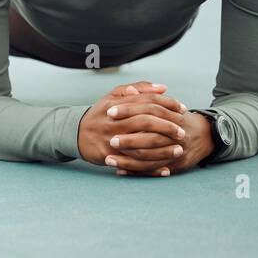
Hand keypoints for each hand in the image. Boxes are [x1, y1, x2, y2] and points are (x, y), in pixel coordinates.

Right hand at [78, 81, 196, 176]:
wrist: (75, 133)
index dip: (167, 104)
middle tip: (182, 131)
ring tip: (179, 149)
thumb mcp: (114, 96)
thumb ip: (139, 89)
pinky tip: (166, 168)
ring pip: (141, 145)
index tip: (182, 109)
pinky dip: (151, 168)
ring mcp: (110, 139)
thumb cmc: (101, 114)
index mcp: (116, 104)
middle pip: (145, 122)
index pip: (147, 101)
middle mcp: (113, 121)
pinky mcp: (109, 156)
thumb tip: (163, 88)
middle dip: (167, 126)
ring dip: (162, 149)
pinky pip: (133, 163)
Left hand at [112, 98, 214, 176]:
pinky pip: (152, 170)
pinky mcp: (175, 166)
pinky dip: (135, 171)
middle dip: (129, 140)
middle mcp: (176, 134)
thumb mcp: (167, 104)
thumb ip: (148, 96)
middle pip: (151, 138)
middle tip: (110, 140)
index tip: (109, 112)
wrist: (204, 135)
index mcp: (172, 116)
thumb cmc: (177, 118)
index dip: (128, 111)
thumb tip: (131, 90)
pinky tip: (119, 170)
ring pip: (150, 158)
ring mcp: (176, 152)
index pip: (149, 111)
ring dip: (128, 160)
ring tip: (108, 159)